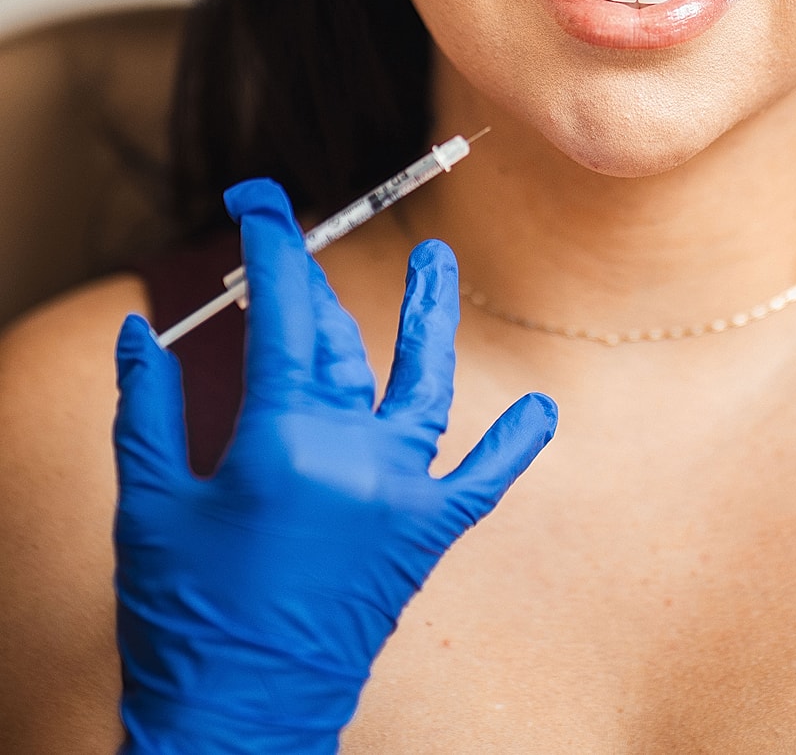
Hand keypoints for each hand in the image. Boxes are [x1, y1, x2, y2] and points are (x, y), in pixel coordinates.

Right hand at [113, 178, 555, 754]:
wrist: (235, 728)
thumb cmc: (182, 620)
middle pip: (339, 342)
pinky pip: (481, 483)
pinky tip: (542, 413)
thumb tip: (144, 332)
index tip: (260, 201)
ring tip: (443, 261)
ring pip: (426, 385)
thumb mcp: (151, 507)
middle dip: (311, 283)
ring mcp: (399, 497)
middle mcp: (355, 457)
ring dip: (432, 319)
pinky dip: (513, 447)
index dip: (271, 246)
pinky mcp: (424, 540)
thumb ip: (148, 410)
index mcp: (282, 441)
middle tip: (293, 244)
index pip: (282, 312)